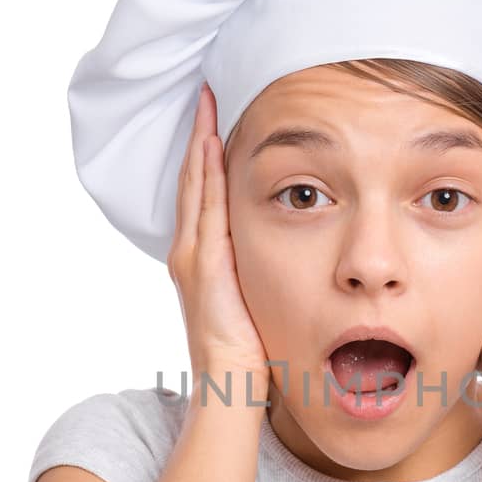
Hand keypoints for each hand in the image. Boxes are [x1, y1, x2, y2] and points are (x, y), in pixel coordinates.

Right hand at [168, 81, 268, 385]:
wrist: (229, 388)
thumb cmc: (248, 356)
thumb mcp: (256, 304)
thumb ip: (261, 277)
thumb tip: (292, 259)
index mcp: (202, 261)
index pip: (204, 195)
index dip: (206, 155)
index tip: (217, 117)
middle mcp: (190, 253)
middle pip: (193, 180)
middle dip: (199, 135)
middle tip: (207, 92)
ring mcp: (193, 257)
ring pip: (195, 185)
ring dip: (200, 141)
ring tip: (208, 102)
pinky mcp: (203, 265)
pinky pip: (205, 207)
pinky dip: (205, 172)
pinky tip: (211, 142)